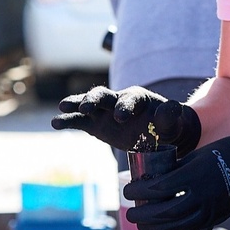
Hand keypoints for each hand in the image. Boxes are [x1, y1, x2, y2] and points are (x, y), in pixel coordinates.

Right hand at [50, 86, 200, 154]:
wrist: (159, 135)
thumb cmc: (167, 127)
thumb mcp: (173, 122)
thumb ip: (170, 116)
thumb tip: (170, 107)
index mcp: (137, 97)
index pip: (128, 99)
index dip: (124, 107)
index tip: (120, 118)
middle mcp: (118, 100)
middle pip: (102, 95)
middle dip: (94, 100)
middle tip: (86, 108)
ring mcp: (105, 112)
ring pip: (87, 104)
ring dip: (76, 104)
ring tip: (62, 106)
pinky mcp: (96, 125)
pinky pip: (81, 121)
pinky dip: (68, 120)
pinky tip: (56, 122)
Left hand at [122, 129, 229, 229]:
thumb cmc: (224, 152)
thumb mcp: (196, 154)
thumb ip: (175, 169)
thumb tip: (152, 178)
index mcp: (195, 175)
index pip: (160, 188)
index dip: (140, 192)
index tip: (127, 191)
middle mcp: (203, 195)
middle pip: (165, 211)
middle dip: (143, 214)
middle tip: (129, 214)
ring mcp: (211, 209)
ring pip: (177, 224)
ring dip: (155, 226)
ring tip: (141, 224)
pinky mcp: (216, 217)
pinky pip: (190, 226)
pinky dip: (174, 226)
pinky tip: (163, 225)